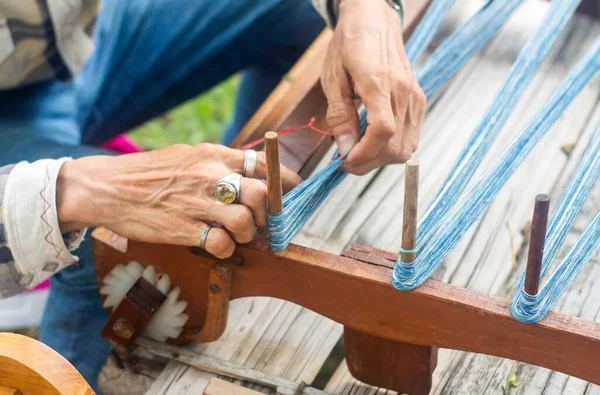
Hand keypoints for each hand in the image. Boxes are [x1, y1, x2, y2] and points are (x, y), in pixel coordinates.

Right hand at [56, 144, 301, 257]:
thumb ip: (221, 163)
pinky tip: (216, 245)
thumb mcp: (189, 155)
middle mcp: (211, 175)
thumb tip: (254, 176)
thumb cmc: (151, 173)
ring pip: (247, 222)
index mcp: (214, 154)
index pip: (266, 165)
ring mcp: (197, 202)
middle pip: (264, 195)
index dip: (287, 181)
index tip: (294, 194)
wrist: (108, 187)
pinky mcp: (183, 228)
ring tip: (234, 235)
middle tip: (260, 222)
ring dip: (247, 234)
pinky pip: (222, 244)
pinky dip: (226, 250)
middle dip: (269, 214)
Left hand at [321, 0, 425, 174]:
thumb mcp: (333, 78)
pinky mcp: (419, 102)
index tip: (344, 160)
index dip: (364, 153)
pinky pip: (411, 137)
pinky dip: (392, 147)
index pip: (383, 131)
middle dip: (368, 162)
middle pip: (395, 147)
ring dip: (380, 158)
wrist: (374, 21)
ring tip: (358, 150)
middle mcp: (404, 93)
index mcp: (380, 82)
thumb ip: (339, 115)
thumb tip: (343, 148)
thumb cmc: (349, 45)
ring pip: (406, 148)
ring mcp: (415, 98)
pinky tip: (373, 140)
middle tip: (345, 160)